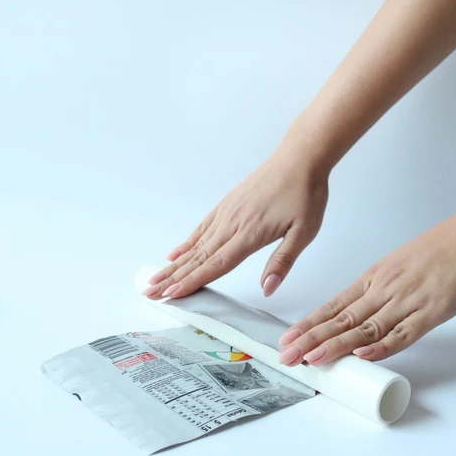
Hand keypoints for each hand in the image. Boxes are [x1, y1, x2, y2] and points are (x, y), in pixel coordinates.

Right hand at [144, 150, 328, 299]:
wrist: (299, 159)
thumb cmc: (305, 194)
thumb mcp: (304, 231)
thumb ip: (283, 261)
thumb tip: (267, 288)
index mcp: (250, 234)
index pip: (216, 264)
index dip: (193, 282)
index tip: (172, 296)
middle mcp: (232, 224)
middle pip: (198, 257)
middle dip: (173, 278)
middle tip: (150, 293)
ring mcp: (226, 213)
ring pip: (195, 244)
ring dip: (174, 264)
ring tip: (155, 278)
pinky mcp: (227, 204)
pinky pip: (202, 227)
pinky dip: (186, 242)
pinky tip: (175, 253)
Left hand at [277, 214, 455, 365]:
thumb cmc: (437, 252)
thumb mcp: (395, 267)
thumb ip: (377, 291)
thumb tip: (358, 314)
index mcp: (373, 279)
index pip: (334, 306)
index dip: (309, 324)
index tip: (288, 338)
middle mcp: (383, 291)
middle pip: (342, 320)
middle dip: (312, 340)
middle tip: (288, 356)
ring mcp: (405, 302)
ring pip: (365, 329)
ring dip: (337, 346)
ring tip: (313, 360)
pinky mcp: (430, 313)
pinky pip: (403, 333)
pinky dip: (383, 347)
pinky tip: (364, 356)